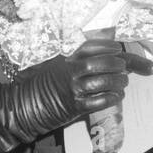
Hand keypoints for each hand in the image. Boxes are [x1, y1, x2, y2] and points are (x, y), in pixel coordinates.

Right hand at [0, 38, 152, 150]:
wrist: (27, 104)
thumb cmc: (47, 84)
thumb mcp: (59, 65)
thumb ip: (78, 59)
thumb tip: (108, 53)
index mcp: (67, 58)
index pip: (91, 47)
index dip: (108, 47)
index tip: (118, 49)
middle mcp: (70, 70)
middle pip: (102, 63)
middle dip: (119, 65)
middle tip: (125, 68)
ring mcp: (73, 88)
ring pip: (104, 81)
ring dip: (119, 81)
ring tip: (123, 82)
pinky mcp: (76, 106)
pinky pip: (101, 100)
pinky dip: (113, 97)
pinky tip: (117, 95)